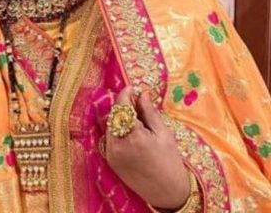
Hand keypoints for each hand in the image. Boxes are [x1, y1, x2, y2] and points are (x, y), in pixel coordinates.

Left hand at [105, 86, 190, 209]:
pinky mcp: (109, 160)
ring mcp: (111, 153)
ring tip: (135, 118)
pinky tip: (130, 132)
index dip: (125, 94)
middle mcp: (118, 144)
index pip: (122, 107)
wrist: (166, 192)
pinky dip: (117, 131)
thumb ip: (149, 113)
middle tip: (135, 101)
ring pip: (110, 126)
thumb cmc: (170, 162)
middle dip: (123, 106)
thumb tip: (142, 94)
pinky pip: (110, 138)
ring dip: (119, 118)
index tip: (131, 88)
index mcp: (134, 136)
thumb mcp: (164, 134)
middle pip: (114, 116)